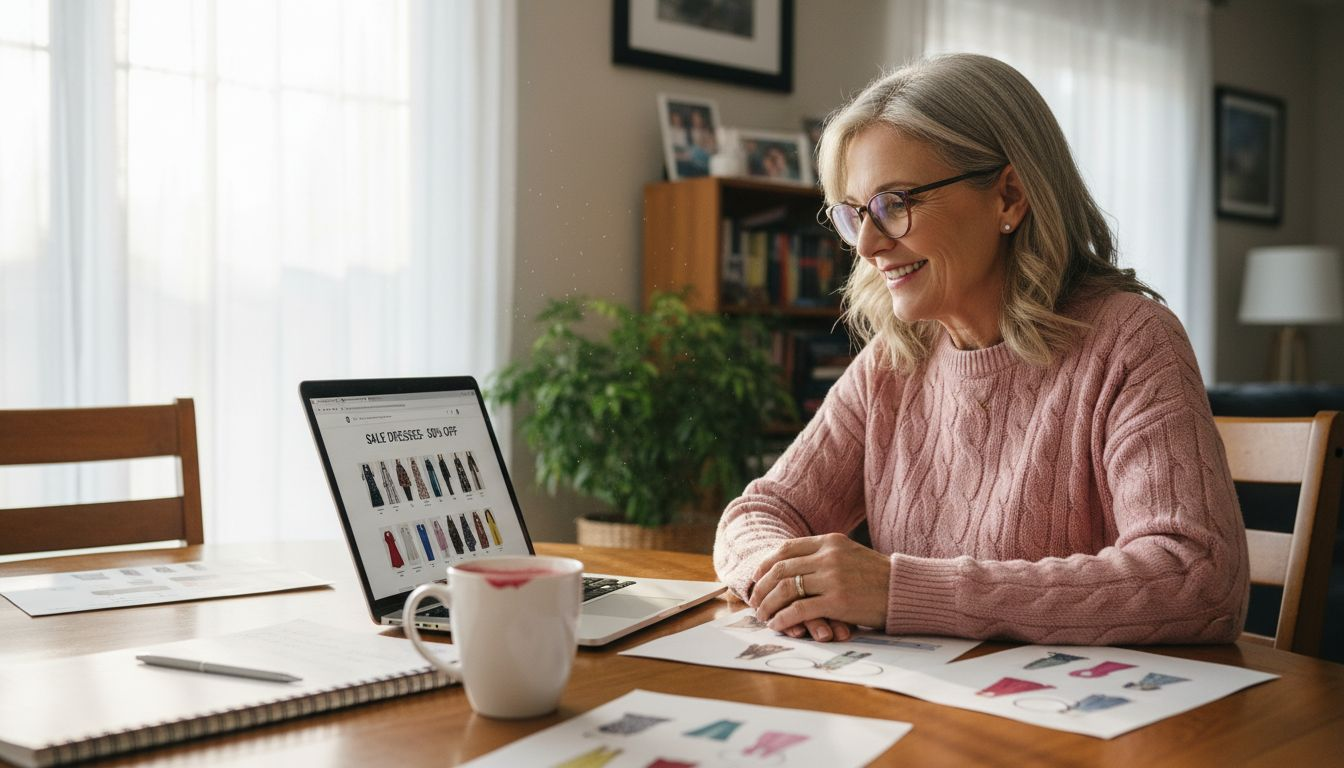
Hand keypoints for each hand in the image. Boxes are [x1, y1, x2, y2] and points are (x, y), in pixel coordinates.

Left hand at [748, 533, 890, 639]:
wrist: (905, 590)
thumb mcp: (850, 554)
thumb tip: (793, 566)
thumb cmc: (878, 577)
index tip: (757, 577)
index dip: (766, 564)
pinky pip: (798, 610)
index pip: (786, 548)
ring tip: (763, 616)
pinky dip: (782, 619)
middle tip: (755, 601)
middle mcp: (828, 556)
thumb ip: (825, 555)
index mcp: (830, 541)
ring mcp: (832, 578)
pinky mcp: (837, 602)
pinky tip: (777, 625)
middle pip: (780, 569)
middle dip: (762, 587)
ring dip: (768, 604)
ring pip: (785, 589)